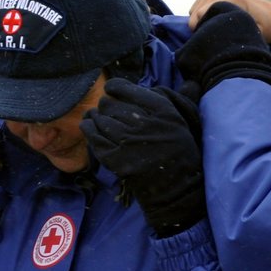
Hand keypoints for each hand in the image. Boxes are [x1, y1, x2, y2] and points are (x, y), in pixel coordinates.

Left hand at [80, 78, 203, 237]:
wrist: (177, 188)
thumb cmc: (181, 153)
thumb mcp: (182, 121)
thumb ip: (169, 100)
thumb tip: (166, 82)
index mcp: (162, 111)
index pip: (128, 89)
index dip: (116, 87)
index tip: (112, 89)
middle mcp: (144, 124)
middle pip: (111, 104)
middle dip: (106, 104)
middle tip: (107, 108)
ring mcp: (128, 142)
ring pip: (100, 119)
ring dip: (96, 116)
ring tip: (97, 118)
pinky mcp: (115, 159)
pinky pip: (93, 137)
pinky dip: (88, 129)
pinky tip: (89, 127)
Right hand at [189, 0, 270, 43]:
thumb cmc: (265, 29)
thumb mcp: (253, 35)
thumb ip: (233, 34)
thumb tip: (213, 36)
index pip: (199, 16)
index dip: (201, 32)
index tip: (213, 41)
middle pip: (195, 14)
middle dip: (202, 28)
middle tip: (220, 36)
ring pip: (194, 11)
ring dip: (202, 22)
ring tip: (220, 28)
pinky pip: (196, 7)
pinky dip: (202, 16)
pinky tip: (216, 21)